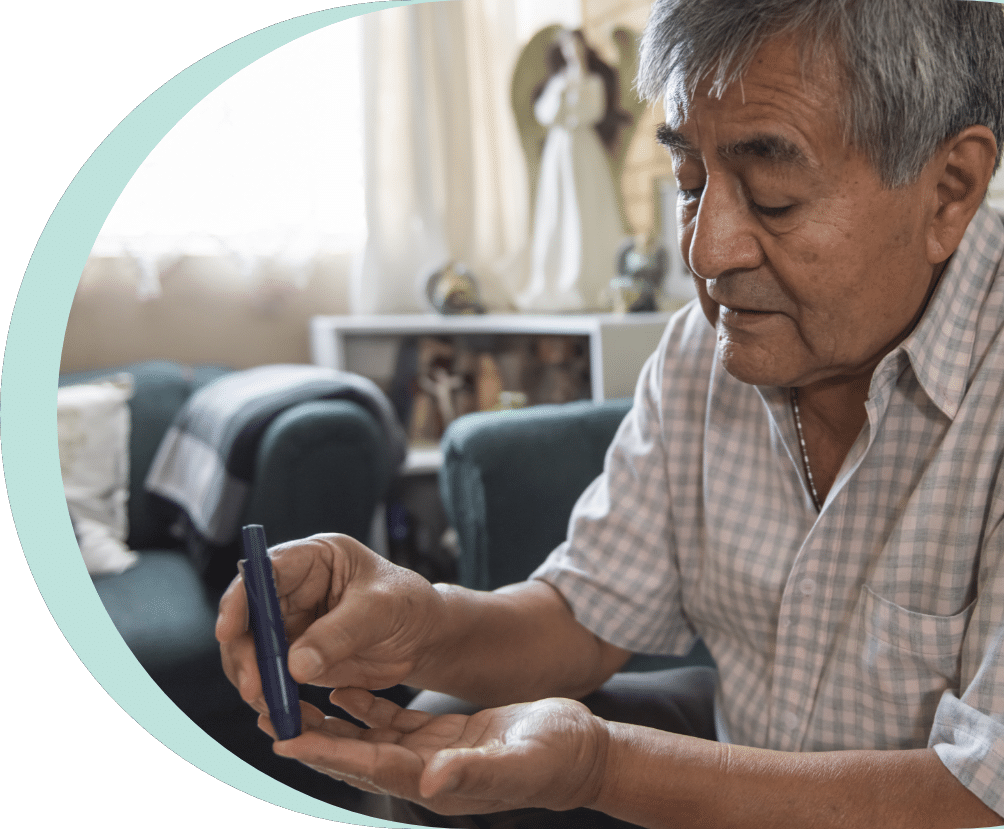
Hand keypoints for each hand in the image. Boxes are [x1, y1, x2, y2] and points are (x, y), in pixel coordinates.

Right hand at [216, 533, 444, 713]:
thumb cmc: (409, 606)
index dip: (240, 599)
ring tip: (274, 706)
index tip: (229, 631)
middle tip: (255, 687)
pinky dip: (272, 696)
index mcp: (314, 558)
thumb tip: (295, 666)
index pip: (264, 571)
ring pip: (251, 651)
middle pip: (247, 617)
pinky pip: (270, 676)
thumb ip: (340, 633)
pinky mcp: (294, 655)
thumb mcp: (381, 611)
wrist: (425, 637)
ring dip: (254, 680)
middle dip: (244, 653)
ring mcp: (291, 622)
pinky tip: (286, 714)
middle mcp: (294, 588)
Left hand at [266, 689, 609, 815]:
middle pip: (355, 755)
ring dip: (329, 722)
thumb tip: (431, 780)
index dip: (327, 752)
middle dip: (312, 736)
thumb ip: (475, 773)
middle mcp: (424, 773)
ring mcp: (429, 756)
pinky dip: (364, 706)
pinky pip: (390, 723)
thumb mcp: (520, 762)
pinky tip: (344, 688)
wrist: (580, 752)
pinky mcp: (439, 738)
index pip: (368, 766)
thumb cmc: (556, 758)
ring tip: (292, 701)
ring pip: (365, 738)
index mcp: (436, 783)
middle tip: (270, 715)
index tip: (287, 738)